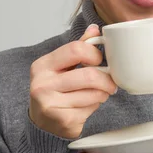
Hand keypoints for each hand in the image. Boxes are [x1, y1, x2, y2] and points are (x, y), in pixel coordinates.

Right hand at [29, 24, 117, 138]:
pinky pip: (92, 108)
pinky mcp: (64, 121)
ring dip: (103, 93)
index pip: (75, 49)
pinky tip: (88, 106)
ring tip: (98, 93)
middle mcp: (42, 84)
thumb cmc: (55, 90)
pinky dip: (96, 106)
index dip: (94, 54)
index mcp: (42, 65)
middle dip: (106, 79)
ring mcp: (51, 104)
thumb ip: (78, 48)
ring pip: (94, 93)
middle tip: (110, 82)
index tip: (99, 60)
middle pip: (89, 75)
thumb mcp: (61, 67)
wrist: (43, 124)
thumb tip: (94, 29)